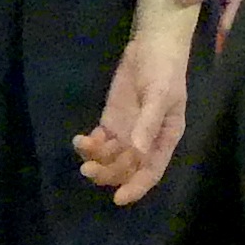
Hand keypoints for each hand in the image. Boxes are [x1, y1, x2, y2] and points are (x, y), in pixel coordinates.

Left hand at [75, 0, 197, 205]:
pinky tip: (80, 140)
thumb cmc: (164, 70)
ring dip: (95, 159)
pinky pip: (99, 142)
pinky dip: (89, 145)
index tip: (118, 199)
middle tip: (88, 170)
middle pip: (126, 168)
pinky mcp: (112, 122)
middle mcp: (145, 141)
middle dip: (108, 172)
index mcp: (165, 139)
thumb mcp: (160, 95)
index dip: (136, 187)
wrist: (152, 45)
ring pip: (110, 158)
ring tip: (81, 147)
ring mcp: (127, 132)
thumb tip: (137, 152)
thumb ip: (148, 123)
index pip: (152, 171)